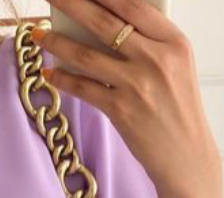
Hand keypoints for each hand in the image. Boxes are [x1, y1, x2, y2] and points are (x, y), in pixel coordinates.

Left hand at [33, 0, 222, 197]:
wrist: (186, 156)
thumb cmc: (178, 109)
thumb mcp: (177, 66)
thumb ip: (150, 42)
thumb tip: (106, 21)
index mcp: (174, 42)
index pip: (132, 5)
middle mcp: (156, 59)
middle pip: (105, 23)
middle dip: (72, 4)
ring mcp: (137, 85)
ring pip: (87, 55)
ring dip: (56, 42)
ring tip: (37, 33)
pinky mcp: (121, 110)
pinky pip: (83, 88)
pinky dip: (63, 78)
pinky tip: (49, 72)